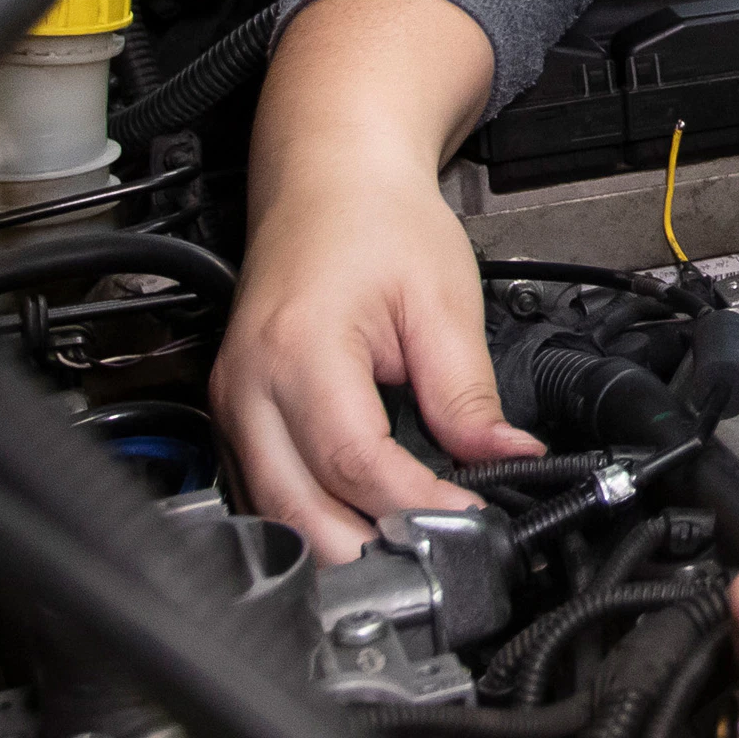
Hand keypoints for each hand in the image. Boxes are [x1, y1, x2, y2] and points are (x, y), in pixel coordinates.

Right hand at [211, 0, 543, 563]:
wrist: (329, 176)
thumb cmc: (378, 221)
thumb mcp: (443, 299)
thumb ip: (468, 391)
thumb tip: (507, 458)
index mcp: (301, 351)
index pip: (357, 463)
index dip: (417, 506)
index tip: (471, 521)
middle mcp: (249, 385)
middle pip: (297, 509)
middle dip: (366, 550)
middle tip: (435, 561)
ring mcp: (230, 401)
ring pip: (269, 512)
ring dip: (332, 544)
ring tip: (404, 555)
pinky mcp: (233, 410)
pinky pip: (261, 486)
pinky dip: (305, 517)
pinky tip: (357, 525)